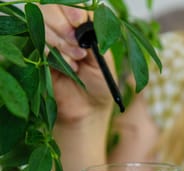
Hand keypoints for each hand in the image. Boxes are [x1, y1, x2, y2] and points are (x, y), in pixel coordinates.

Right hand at [40, 5, 113, 120]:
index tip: (79, 21)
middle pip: (50, 8)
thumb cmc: (100, 83)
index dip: (71, 9)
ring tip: (77, 60)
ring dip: (60, 42)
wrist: (89, 108)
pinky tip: (69, 67)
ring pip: (42, 25)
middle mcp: (63, 29)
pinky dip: (54, 54)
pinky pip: (39, 45)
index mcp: (81, 24)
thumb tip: (81, 17)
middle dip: (64, 27)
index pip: (69, 3)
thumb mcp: (103, 56)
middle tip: (79, 48)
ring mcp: (50, 42)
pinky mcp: (40, 57)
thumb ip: (93, 34)